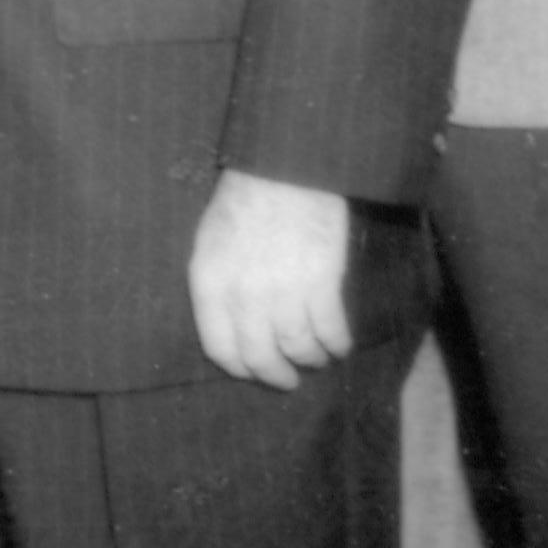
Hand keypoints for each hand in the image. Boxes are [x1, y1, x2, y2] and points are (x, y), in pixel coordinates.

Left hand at [186, 168, 350, 390]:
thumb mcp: (208, 241)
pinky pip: (330, 331)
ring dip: (309, 360)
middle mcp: (243, 293)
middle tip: (287, 381)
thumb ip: (216, 286)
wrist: (284, 166)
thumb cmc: (243, 200)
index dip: (239, 367)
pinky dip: (337, 344)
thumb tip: (230, 327)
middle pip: (260, 358)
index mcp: (209, 281)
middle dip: (275, 376)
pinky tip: (338, 345)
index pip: (220, 349)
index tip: (252, 370)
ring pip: (298, 350)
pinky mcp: (322, 282)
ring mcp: (283, 290)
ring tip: (315, 359)